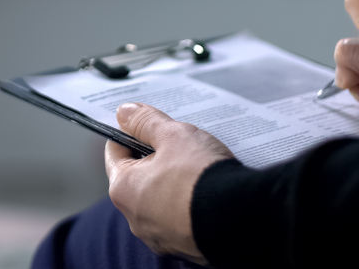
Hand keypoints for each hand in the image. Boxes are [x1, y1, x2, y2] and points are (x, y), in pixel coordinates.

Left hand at [105, 103, 232, 263]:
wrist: (243, 219)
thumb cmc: (203, 177)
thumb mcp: (173, 136)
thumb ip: (145, 122)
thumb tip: (124, 112)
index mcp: (123, 189)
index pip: (115, 152)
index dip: (130, 133)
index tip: (146, 125)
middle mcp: (134, 218)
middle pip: (138, 177)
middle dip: (154, 159)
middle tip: (177, 146)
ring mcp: (159, 236)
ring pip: (159, 200)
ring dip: (171, 184)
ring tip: (196, 169)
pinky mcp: (183, 246)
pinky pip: (178, 219)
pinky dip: (187, 206)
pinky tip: (205, 192)